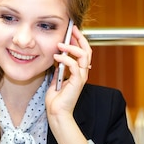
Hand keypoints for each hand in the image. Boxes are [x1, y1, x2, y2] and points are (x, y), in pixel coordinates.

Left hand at [46, 25, 92, 143]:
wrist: (56, 113)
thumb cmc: (56, 99)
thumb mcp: (56, 78)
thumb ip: (59, 68)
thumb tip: (56, 57)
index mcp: (79, 72)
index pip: (83, 52)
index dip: (79, 40)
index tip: (72, 31)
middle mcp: (82, 73)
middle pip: (87, 51)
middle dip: (80, 38)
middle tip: (72, 30)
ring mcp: (81, 78)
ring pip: (84, 56)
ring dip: (71, 48)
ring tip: (60, 44)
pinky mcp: (77, 82)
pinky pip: (74, 66)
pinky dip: (65, 59)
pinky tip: (56, 57)